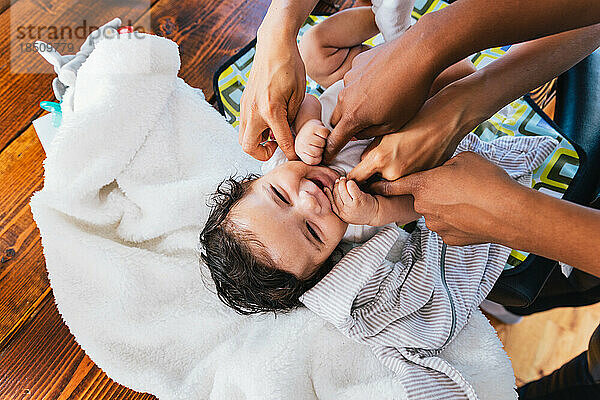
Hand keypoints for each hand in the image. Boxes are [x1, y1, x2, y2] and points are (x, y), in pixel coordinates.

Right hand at [239, 35, 305, 160]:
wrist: (274, 45)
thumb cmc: (290, 66)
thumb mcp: (299, 95)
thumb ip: (293, 118)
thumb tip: (291, 135)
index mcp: (271, 110)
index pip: (282, 142)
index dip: (292, 154)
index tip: (297, 157)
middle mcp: (254, 111)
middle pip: (249, 147)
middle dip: (263, 154)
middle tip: (277, 146)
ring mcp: (245, 106)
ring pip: (243, 138)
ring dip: (256, 143)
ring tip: (273, 135)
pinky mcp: (243, 102)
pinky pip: (243, 125)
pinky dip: (253, 131)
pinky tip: (268, 123)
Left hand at [294, 119, 329, 164]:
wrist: (306, 126)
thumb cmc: (308, 141)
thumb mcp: (306, 154)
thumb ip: (311, 161)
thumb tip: (321, 170)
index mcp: (299, 152)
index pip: (313, 161)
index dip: (318, 158)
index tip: (316, 153)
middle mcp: (301, 143)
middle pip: (318, 152)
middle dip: (321, 149)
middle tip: (317, 145)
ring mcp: (307, 135)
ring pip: (323, 144)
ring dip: (324, 141)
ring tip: (318, 138)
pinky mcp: (314, 126)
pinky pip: (325, 134)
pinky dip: (326, 133)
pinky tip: (321, 133)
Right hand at [324, 26, 437, 161]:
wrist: (417, 55)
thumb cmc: (410, 93)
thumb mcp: (393, 124)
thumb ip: (370, 133)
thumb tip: (357, 133)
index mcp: (353, 116)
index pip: (334, 139)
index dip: (330, 151)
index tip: (327, 157)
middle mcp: (345, 97)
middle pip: (336, 118)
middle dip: (344, 126)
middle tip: (359, 128)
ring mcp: (349, 78)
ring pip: (345, 98)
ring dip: (354, 104)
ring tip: (377, 102)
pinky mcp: (357, 64)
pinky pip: (353, 80)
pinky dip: (362, 85)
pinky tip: (381, 82)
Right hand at [324, 177, 378, 224]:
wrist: (378, 214)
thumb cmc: (364, 210)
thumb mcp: (349, 210)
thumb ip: (340, 203)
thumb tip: (329, 190)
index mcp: (340, 214)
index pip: (330, 201)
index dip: (329, 192)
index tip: (329, 186)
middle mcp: (344, 212)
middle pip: (336, 194)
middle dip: (337, 185)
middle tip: (340, 180)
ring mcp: (352, 207)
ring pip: (342, 190)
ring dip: (343, 182)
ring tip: (345, 180)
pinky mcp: (359, 201)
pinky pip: (351, 187)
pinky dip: (350, 183)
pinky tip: (352, 182)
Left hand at [348, 80, 482, 181]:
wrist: (448, 117)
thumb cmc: (417, 117)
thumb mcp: (387, 130)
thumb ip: (371, 149)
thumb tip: (364, 161)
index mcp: (380, 159)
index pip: (356, 178)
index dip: (351, 178)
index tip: (349, 176)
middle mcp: (394, 173)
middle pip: (374, 180)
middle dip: (373, 173)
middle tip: (381, 157)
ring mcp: (410, 177)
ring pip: (391, 180)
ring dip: (391, 172)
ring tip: (402, 151)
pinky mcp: (423, 178)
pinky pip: (408, 178)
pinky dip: (407, 171)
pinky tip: (414, 154)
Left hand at [371, 152, 523, 244]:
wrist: (509, 213)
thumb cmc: (488, 182)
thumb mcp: (464, 158)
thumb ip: (444, 164)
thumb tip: (442, 169)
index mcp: (423, 184)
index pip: (392, 185)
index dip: (381, 186)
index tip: (370, 188)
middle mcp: (424, 206)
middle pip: (420, 198)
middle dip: (433, 193)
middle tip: (455, 187)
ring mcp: (435, 225)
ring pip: (434, 213)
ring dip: (445, 207)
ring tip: (469, 201)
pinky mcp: (448, 239)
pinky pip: (446, 226)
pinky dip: (455, 221)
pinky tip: (472, 214)